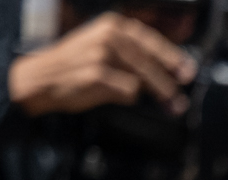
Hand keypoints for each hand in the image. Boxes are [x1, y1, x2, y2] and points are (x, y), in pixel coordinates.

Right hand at [9, 11, 191, 116]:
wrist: (39, 77)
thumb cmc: (73, 66)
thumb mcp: (102, 49)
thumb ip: (131, 55)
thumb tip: (167, 72)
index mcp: (112, 25)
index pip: (150, 39)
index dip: (172, 57)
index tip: (188, 71)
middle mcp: (109, 36)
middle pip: (150, 61)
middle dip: (169, 82)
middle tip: (181, 98)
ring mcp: (102, 54)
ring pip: (144, 76)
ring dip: (160, 93)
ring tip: (171, 106)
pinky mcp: (97, 73)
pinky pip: (128, 89)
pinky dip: (129, 96)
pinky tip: (122, 97)